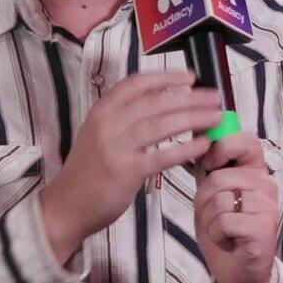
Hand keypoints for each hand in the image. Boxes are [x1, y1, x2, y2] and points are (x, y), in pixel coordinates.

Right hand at [38, 71, 220, 262]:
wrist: (66, 206)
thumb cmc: (89, 170)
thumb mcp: (99, 134)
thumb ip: (125, 118)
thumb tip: (168, 103)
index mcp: (101, 111)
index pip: (136, 84)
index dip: (165, 77)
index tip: (190, 76)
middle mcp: (107, 124)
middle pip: (155, 102)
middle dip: (190, 97)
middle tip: (215, 96)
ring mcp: (115, 147)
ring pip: (162, 125)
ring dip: (193, 118)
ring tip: (216, 116)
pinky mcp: (126, 171)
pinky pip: (162, 156)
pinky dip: (185, 148)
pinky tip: (203, 145)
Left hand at [192, 131, 281, 282]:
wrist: (239, 274)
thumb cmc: (224, 231)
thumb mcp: (210, 195)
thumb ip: (207, 167)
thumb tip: (194, 130)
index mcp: (254, 172)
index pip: (245, 140)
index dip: (222, 147)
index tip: (210, 164)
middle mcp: (266, 185)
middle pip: (220, 177)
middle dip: (204, 199)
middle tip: (214, 215)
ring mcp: (268, 206)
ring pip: (220, 199)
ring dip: (209, 220)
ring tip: (222, 230)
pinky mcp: (264, 228)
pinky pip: (224, 221)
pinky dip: (217, 235)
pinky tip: (228, 242)